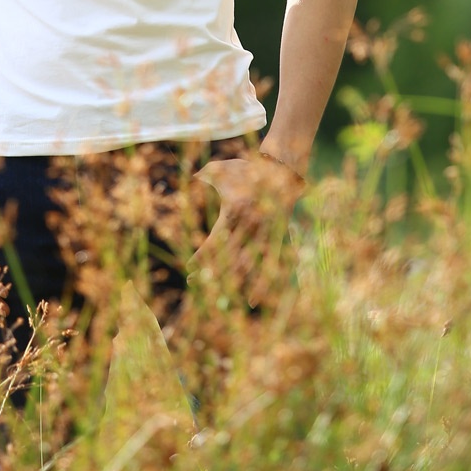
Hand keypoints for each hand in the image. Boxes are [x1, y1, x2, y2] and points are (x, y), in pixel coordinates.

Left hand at [189, 154, 302, 302]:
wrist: (282, 170)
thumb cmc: (248, 170)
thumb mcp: (225, 168)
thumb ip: (207, 173)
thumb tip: (192, 175)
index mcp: (235, 209)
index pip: (215, 240)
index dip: (201, 256)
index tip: (188, 266)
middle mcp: (251, 225)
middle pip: (228, 257)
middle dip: (209, 273)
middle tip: (192, 283)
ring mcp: (266, 234)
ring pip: (248, 267)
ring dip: (231, 284)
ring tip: (216, 297)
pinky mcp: (277, 240)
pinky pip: (268, 268)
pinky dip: (261, 286)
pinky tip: (251, 302)